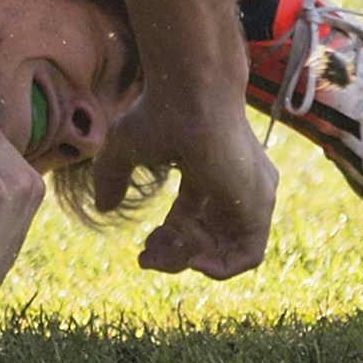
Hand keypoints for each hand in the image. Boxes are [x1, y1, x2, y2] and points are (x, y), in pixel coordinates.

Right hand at [104, 83, 276, 280]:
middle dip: (175, 256)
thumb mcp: (124, 149)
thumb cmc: (160, 113)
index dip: (168, 240)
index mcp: (207, 170)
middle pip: (209, 238)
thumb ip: (113, 178)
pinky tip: (191, 255)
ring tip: (167, 249)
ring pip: (227, 251)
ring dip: (191, 260)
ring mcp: (250, 196)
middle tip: (147, 258)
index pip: (192, 218)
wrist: (191, 97)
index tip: (142, 252)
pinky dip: (218, 265)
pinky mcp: (259, 206)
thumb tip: (103, 207)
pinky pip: (247, 256)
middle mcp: (233, 185)